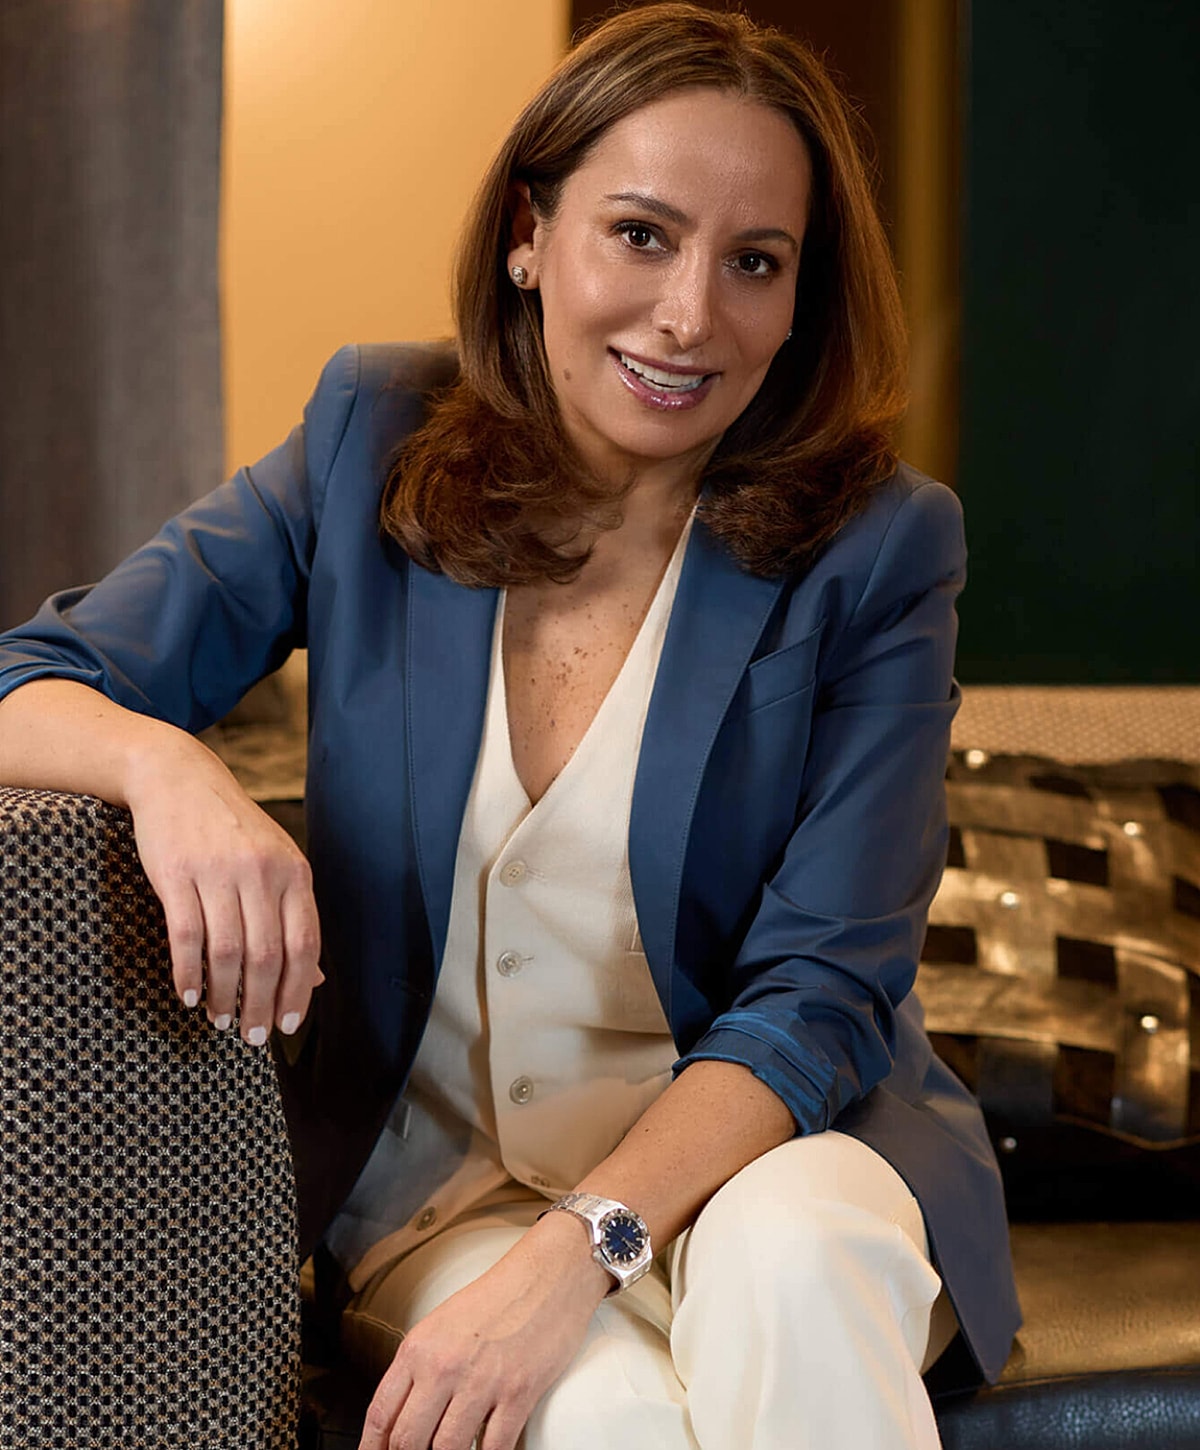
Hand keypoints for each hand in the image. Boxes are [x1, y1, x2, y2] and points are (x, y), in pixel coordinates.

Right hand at [125, 731, 320, 1043]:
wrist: (179, 778)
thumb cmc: (231, 830)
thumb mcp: (275, 864)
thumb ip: (293, 918)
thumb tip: (314, 980)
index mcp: (294, 873)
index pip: (305, 944)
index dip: (298, 991)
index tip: (289, 1025)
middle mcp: (263, 872)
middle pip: (268, 956)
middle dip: (262, 1005)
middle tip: (253, 1037)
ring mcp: (219, 872)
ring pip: (228, 951)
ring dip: (224, 995)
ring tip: (220, 1020)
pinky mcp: (177, 874)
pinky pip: (186, 935)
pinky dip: (188, 973)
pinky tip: (187, 995)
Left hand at [359, 1211, 610, 1449]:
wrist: (548, 1274)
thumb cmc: (497, 1298)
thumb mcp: (442, 1325)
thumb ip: (419, 1370)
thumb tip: (404, 1418)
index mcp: (419, 1347)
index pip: (381, 1414)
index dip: (373, 1448)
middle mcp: (444, 1366)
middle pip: (408, 1441)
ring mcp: (482, 1382)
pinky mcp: (519, 1394)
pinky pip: (493, 1449)